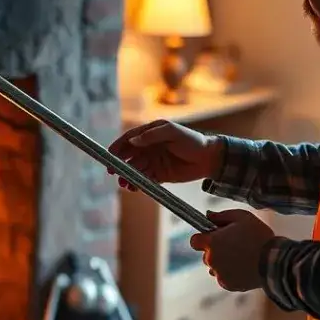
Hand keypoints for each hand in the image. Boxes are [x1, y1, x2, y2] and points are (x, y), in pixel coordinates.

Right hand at [107, 120, 223, 190]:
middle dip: (120, 164)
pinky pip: (144, 180)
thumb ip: (152, 135)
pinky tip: (134, 188)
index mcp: (151, 134)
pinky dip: (138, 184)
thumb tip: (133, 141)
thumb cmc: (192, 141)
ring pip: (135, 170)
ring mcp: (153, 162)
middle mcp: (149, 147)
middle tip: (114, 173)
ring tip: (125, 184)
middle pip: (129, 156)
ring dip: (128, 176)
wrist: (209, 159)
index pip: (129, 139)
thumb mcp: (172, 132)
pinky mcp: (159, 175)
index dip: (118, 147)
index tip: (109, 155)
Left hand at [190, 209, 275, 291]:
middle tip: (235, 246)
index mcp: (212, 242)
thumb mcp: (242, 217)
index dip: (203, 238)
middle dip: (216, 251)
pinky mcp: (227, 284)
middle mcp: (211, 259)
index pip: (195, 241)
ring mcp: (219, 273)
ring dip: (223, 264)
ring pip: (215, 268)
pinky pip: (225, 278)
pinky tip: (245, 268)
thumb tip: (208, 215)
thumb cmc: (259, 236)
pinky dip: (232, 275)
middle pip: (206, 255)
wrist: (274, 261)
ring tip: (242, 258)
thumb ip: (222, 216)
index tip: (213, 237)